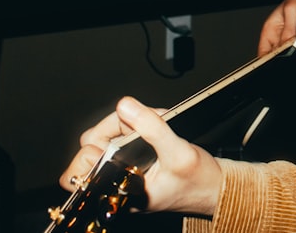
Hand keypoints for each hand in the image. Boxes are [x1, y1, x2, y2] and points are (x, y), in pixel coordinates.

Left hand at [59, 97, 222, 215]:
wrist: (215, 187)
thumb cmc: (198, 180)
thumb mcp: (179, 153)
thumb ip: (152, 129)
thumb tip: (124, 105)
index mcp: (119, 191)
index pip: (80, 170)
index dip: (94, 147)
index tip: (121, 137)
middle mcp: (116, 182)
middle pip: (93, 145)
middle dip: (117, 127)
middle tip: (141, 123)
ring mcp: (124, 170)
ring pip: (108, 136)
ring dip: (130, 123)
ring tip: (157, 123)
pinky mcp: (134, 160)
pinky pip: (124, 135)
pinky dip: (138, 125)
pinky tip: (157, 126)